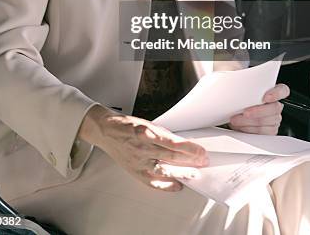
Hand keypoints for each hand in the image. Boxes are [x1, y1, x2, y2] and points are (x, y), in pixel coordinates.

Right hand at [78, 106, 208, 191]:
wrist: (106, 132)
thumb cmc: (126, 126)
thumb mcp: (146, 123)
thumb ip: (162, 134)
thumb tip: (181, 143)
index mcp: (146, 132)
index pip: (173, 142)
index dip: (189, 148)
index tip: (201, 151)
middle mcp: (142, 148)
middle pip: (171, 157)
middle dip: (190, 160)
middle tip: (203, 161)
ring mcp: (138, 161)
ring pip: (164, 170)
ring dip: (182, 172)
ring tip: (194, 174)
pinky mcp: (135, 172)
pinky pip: (153, 182)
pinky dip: (166, 185)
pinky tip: (177, 185)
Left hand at [228, 83, 289, 134]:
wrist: (234, 113)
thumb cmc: (239, 100)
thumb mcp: (241, 90)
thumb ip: (245, 87)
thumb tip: (236, 82)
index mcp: (272, 92)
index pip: (283, 90)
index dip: (276, 94)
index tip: (265, 98)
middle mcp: (275, 106)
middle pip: (275, 108)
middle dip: (258, 112)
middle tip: (244, 113)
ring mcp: (273, 120)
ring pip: (267, 122)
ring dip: (249, 122)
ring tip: (236, 120)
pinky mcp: (268, 132)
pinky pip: (262, 133)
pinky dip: (249, 130)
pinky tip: (240, 127)